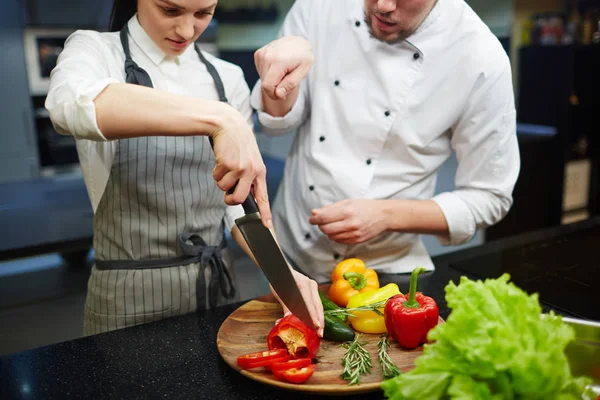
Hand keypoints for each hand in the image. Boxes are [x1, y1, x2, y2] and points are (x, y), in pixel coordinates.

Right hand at [211, 104, 271, 225]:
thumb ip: (250, 177)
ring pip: (224, 188)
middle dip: (229, 198)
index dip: (265, 214)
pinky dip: (215, 171)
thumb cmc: (239, 144)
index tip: (267, 226)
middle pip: (237, 199)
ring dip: (221, 179)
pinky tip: (221, 159)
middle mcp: (251, 171)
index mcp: (260, 172)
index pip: (263, 197)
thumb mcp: (251, 160)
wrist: (229, 124)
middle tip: (227, 191)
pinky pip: (216, 177)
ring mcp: (239, 168)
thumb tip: (244, 196)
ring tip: (226, 165)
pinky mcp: (226, 163)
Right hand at [254, 36, 312, 100]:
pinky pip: (261, 71)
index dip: (274, 95)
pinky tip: (277, 66)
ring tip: (283, 71)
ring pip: (263, 78)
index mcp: (278, 61)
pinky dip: (269, 73)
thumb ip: (290, 84)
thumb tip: (278, 94)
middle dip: (275, 87)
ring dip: (272, 80)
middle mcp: (267, 56)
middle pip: (265, 84)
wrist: (298, 42)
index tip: (283, 95)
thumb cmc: (302, 57)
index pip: (267, 86)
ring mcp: (261, 54)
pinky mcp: (258, 54)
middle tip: (287, 79)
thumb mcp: (303, 71)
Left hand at [271, 269, 323, 337]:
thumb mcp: (280, 293)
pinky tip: (317, 323)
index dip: (313, 316)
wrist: (281, 269)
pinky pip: (316, 303)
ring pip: (319, 305)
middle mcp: (310, 284)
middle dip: (319, 321)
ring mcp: (313, 286)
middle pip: (317, 305)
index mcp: (303, 284)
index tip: (316, 326)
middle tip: (320, 333)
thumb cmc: (279, 280)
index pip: (309, 303)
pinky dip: (317, 314)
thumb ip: (285, 307)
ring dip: (320, 319)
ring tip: (320, 331)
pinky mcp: (313, 290)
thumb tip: (287, 320)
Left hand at [309, 199, 387, 244]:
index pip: (324, 218)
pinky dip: (336, 236)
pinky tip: (341, 230)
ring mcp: (354, 234)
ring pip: (331, 236)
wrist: (383, 216)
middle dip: (321, 225)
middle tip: (323, 221)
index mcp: (347, 211)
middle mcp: (350, 224)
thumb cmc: (365, 207)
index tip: (312, 219)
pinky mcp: (356, 241)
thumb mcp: (347, 202)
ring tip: (334, 224)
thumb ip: (330, 208)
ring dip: (329, 231)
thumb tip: (314, 213)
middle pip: (325, 229)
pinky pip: (339, 241)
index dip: (314, 219)